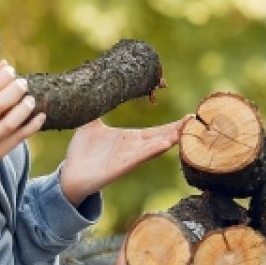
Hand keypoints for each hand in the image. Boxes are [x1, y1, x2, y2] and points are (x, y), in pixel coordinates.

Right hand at [0, 61, 43, 205]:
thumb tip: (4, 63)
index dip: (2, 77)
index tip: (11, 71)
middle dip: (15, 90)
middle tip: (23, 83)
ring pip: (10, 123)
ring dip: (24, 108)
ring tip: (31, 99)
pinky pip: (19, 139)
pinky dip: (32, 126)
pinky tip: (41, 116)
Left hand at [58, 116, 188, 205]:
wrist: (69, 174)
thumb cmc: (81, 152)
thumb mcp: (90, 125)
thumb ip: (96, 109)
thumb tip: (96, 89)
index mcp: (129, 139)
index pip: (157, 130)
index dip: (173, 124)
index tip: (190, 116)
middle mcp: (133, 149)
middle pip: (161, 137)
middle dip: (178, 130)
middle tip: (196, 121)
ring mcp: (128, 159)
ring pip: (153, 148)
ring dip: (169, 140)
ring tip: (184, 132)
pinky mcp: (119, 168)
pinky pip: (138, 158)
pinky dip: (151, 151)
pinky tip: (164, 144)